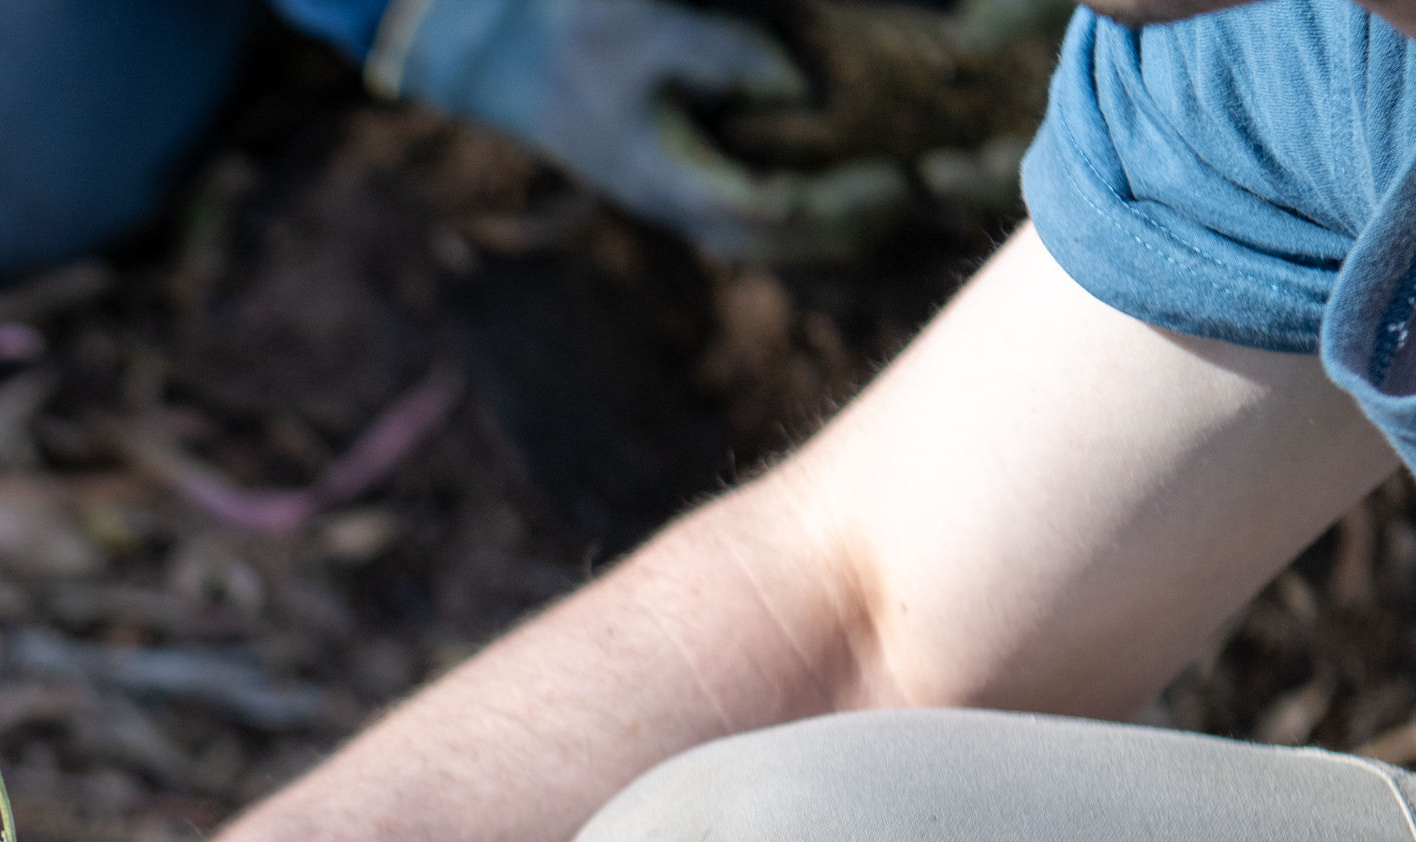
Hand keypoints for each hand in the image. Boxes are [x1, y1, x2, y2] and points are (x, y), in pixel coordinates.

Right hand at [371, 0, 916, 260]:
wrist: (497, 51)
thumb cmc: (568, 29)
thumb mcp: (638, 22)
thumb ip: (717, 52)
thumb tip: (795, 85)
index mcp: (665, 174)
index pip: (773, 213)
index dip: (843, 203)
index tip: (899, 176)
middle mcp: (670, 200)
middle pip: (777, 245)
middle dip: (849, 229)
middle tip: (917, 193)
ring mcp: (667, 195)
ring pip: (761, 241)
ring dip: (828, 231)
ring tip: (891, 200)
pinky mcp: (669, 177)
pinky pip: (745, 218)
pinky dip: (798, 215)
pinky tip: (838, 190)